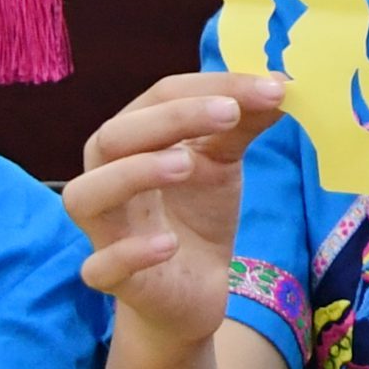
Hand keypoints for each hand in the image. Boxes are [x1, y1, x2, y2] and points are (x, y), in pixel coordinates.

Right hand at [63, 73, 288, 342]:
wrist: (195, 288)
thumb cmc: (197, 213)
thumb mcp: (223, 161)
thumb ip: (245, 122)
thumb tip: (281, 80)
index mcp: (135, 140)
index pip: (158, 98)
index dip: (211, 87)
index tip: (272, 87)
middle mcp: (108, 178)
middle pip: (114, 137)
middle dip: (171, 119)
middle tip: (229, 113)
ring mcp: (107, 230)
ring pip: (86, 195)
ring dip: (132, 174)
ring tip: (185, 164)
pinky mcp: (114, 279)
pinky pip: (99, 267)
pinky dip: (130, 253)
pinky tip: (168, 245)